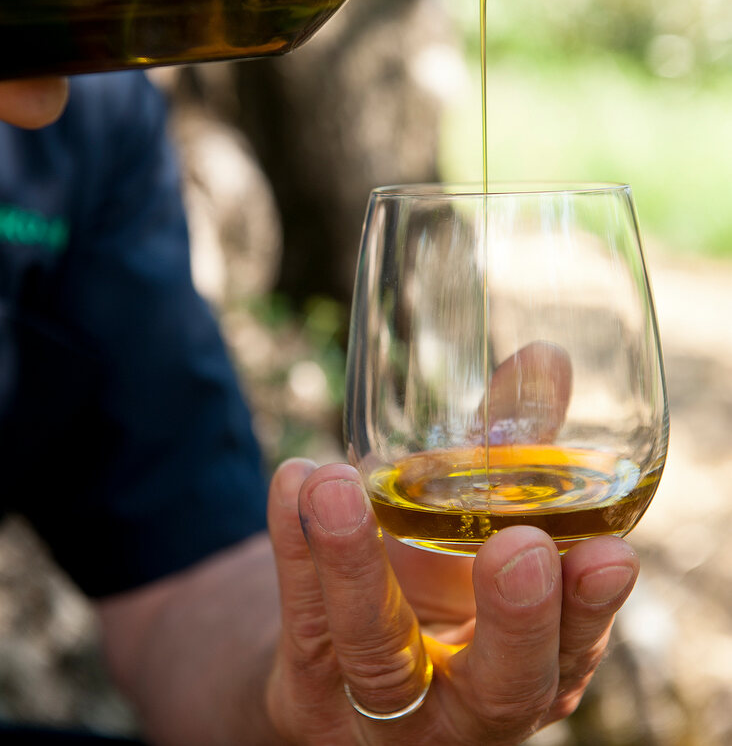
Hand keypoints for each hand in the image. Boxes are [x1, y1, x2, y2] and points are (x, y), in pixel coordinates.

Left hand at [267, 458, 637, 745]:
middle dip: (514, 622)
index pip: (570, 654)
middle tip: (518, 548)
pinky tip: (294, 481)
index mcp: (529, 672)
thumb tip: (546, 358)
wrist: (333, 665)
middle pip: (498, 690)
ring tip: (337, 484)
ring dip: (355, 567)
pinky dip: (295, 548)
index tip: (611, 553)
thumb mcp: (479, 532)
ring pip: (377, 654)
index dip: (591, 611)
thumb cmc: (433, 588)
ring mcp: (382, 714)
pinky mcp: (309, 695)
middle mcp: (465, 710)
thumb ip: (515, 453)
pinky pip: (301, 623)